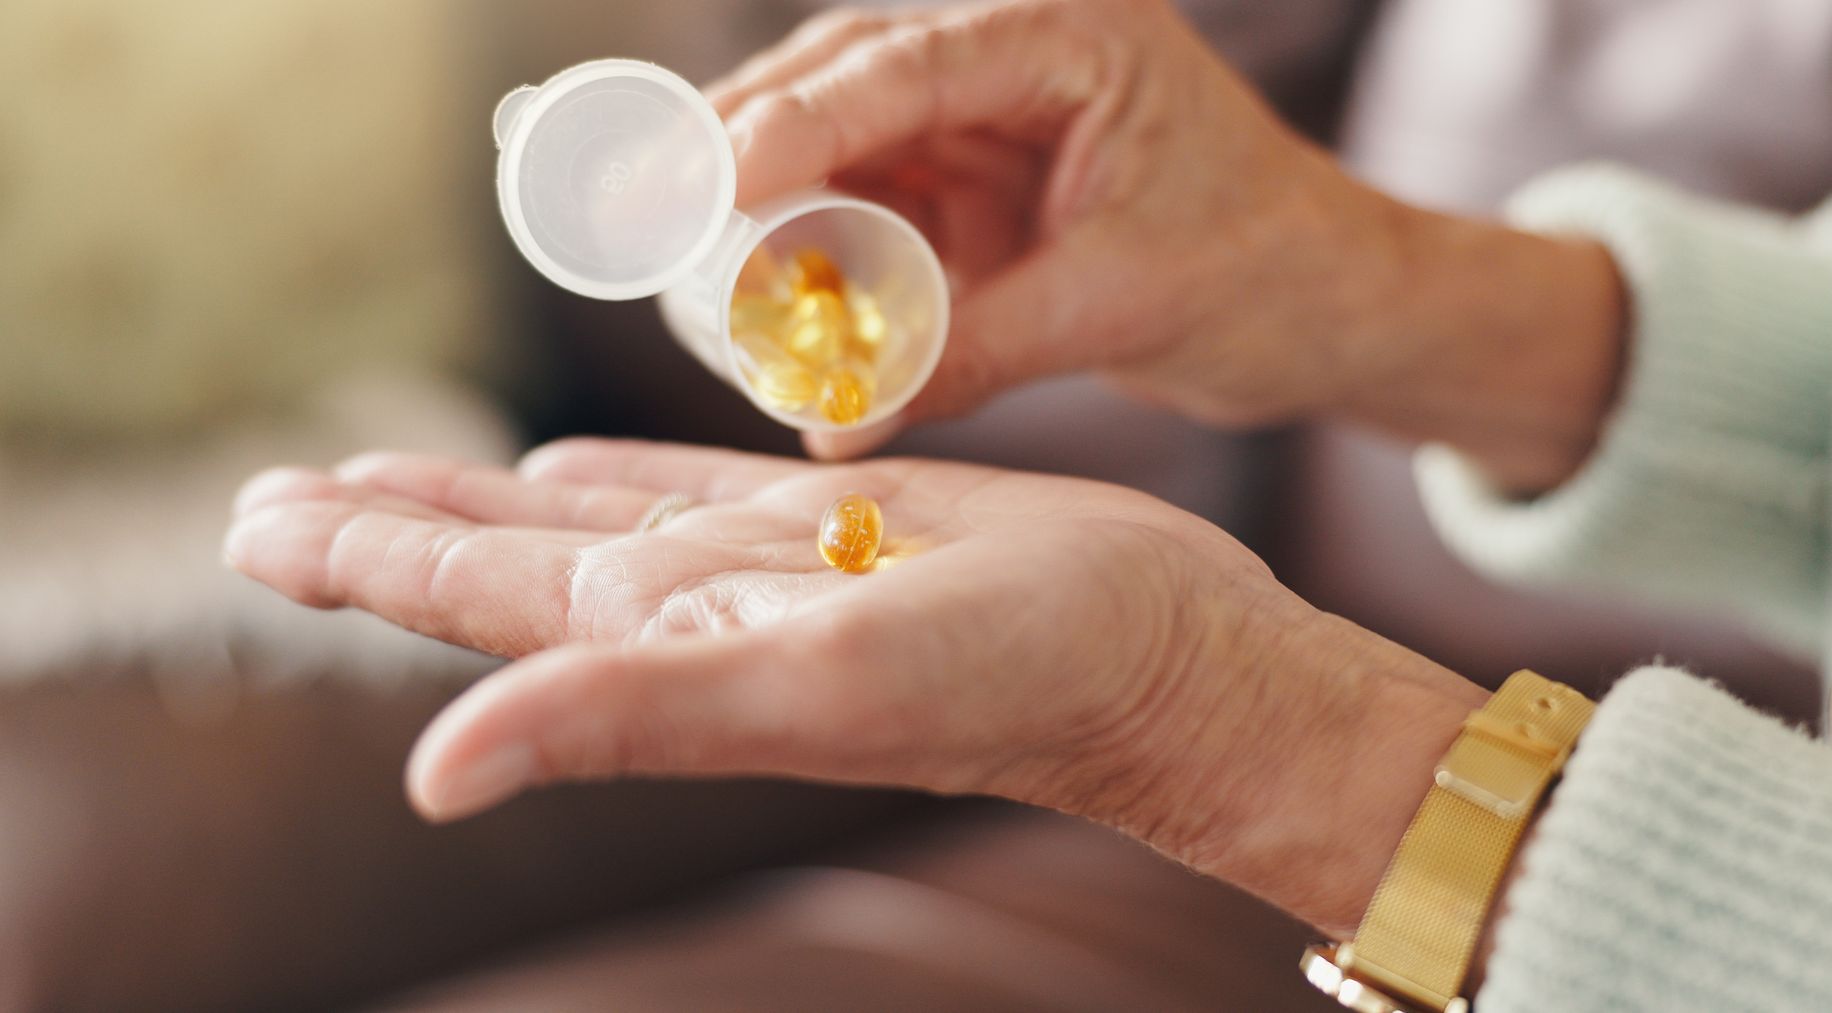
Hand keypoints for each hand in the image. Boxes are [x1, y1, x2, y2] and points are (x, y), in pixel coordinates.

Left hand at [225, 438, 1482, 932]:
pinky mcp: (839, 521)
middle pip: (498, 558)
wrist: (1168, 657)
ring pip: (579, 519)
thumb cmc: (1023, 677)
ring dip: (477, 497)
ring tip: (390, 476)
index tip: (264, 523)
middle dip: (386, 525)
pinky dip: (611, 473)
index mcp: (665, 641)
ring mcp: (765, 565)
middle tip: (277, 500)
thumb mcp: (817, 689)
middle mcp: (697, 609)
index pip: (472, 594)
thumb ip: (627, 714)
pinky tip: (574, 469)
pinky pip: (689, 488)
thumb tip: (433, 774)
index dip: (362, 557)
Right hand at [714, 0, 1624, 490]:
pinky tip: (767, 306)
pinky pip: (873, 210)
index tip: (711, 175)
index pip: (909, 65)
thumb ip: (973, 354)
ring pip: (845, 145)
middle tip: (652, 211)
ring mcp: (991, 123)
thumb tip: (832, 423)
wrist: (1328, 305)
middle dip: (748, 146)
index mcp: (1074, 38)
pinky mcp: (977, 189)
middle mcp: (1019, 62)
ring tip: (685, 265)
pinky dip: (820, 257)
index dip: (799, 118)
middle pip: (848, 81)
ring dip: (771, 207)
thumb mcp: (1119, 307)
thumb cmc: (1267, 271)